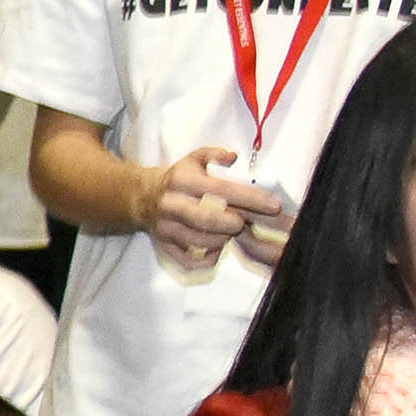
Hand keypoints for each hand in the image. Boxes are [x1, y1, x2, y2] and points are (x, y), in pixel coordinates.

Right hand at [138, 145, 286, 265]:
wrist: (141, 197)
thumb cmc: (177, 179)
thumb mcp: (194, 159)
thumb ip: (214, 155)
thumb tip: (233, 157)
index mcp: (181, 180)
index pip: (221, 190)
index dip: (251, 199)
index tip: (274, 206)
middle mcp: (171, 204)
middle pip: (208, 220)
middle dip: (234, 223)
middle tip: (245, 221)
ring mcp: (166, 227)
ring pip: (201, 242)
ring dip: (223, 239)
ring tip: (228, 230)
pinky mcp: (164, 245)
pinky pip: (188, 261)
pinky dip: (207, 260)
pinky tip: (216, 249)